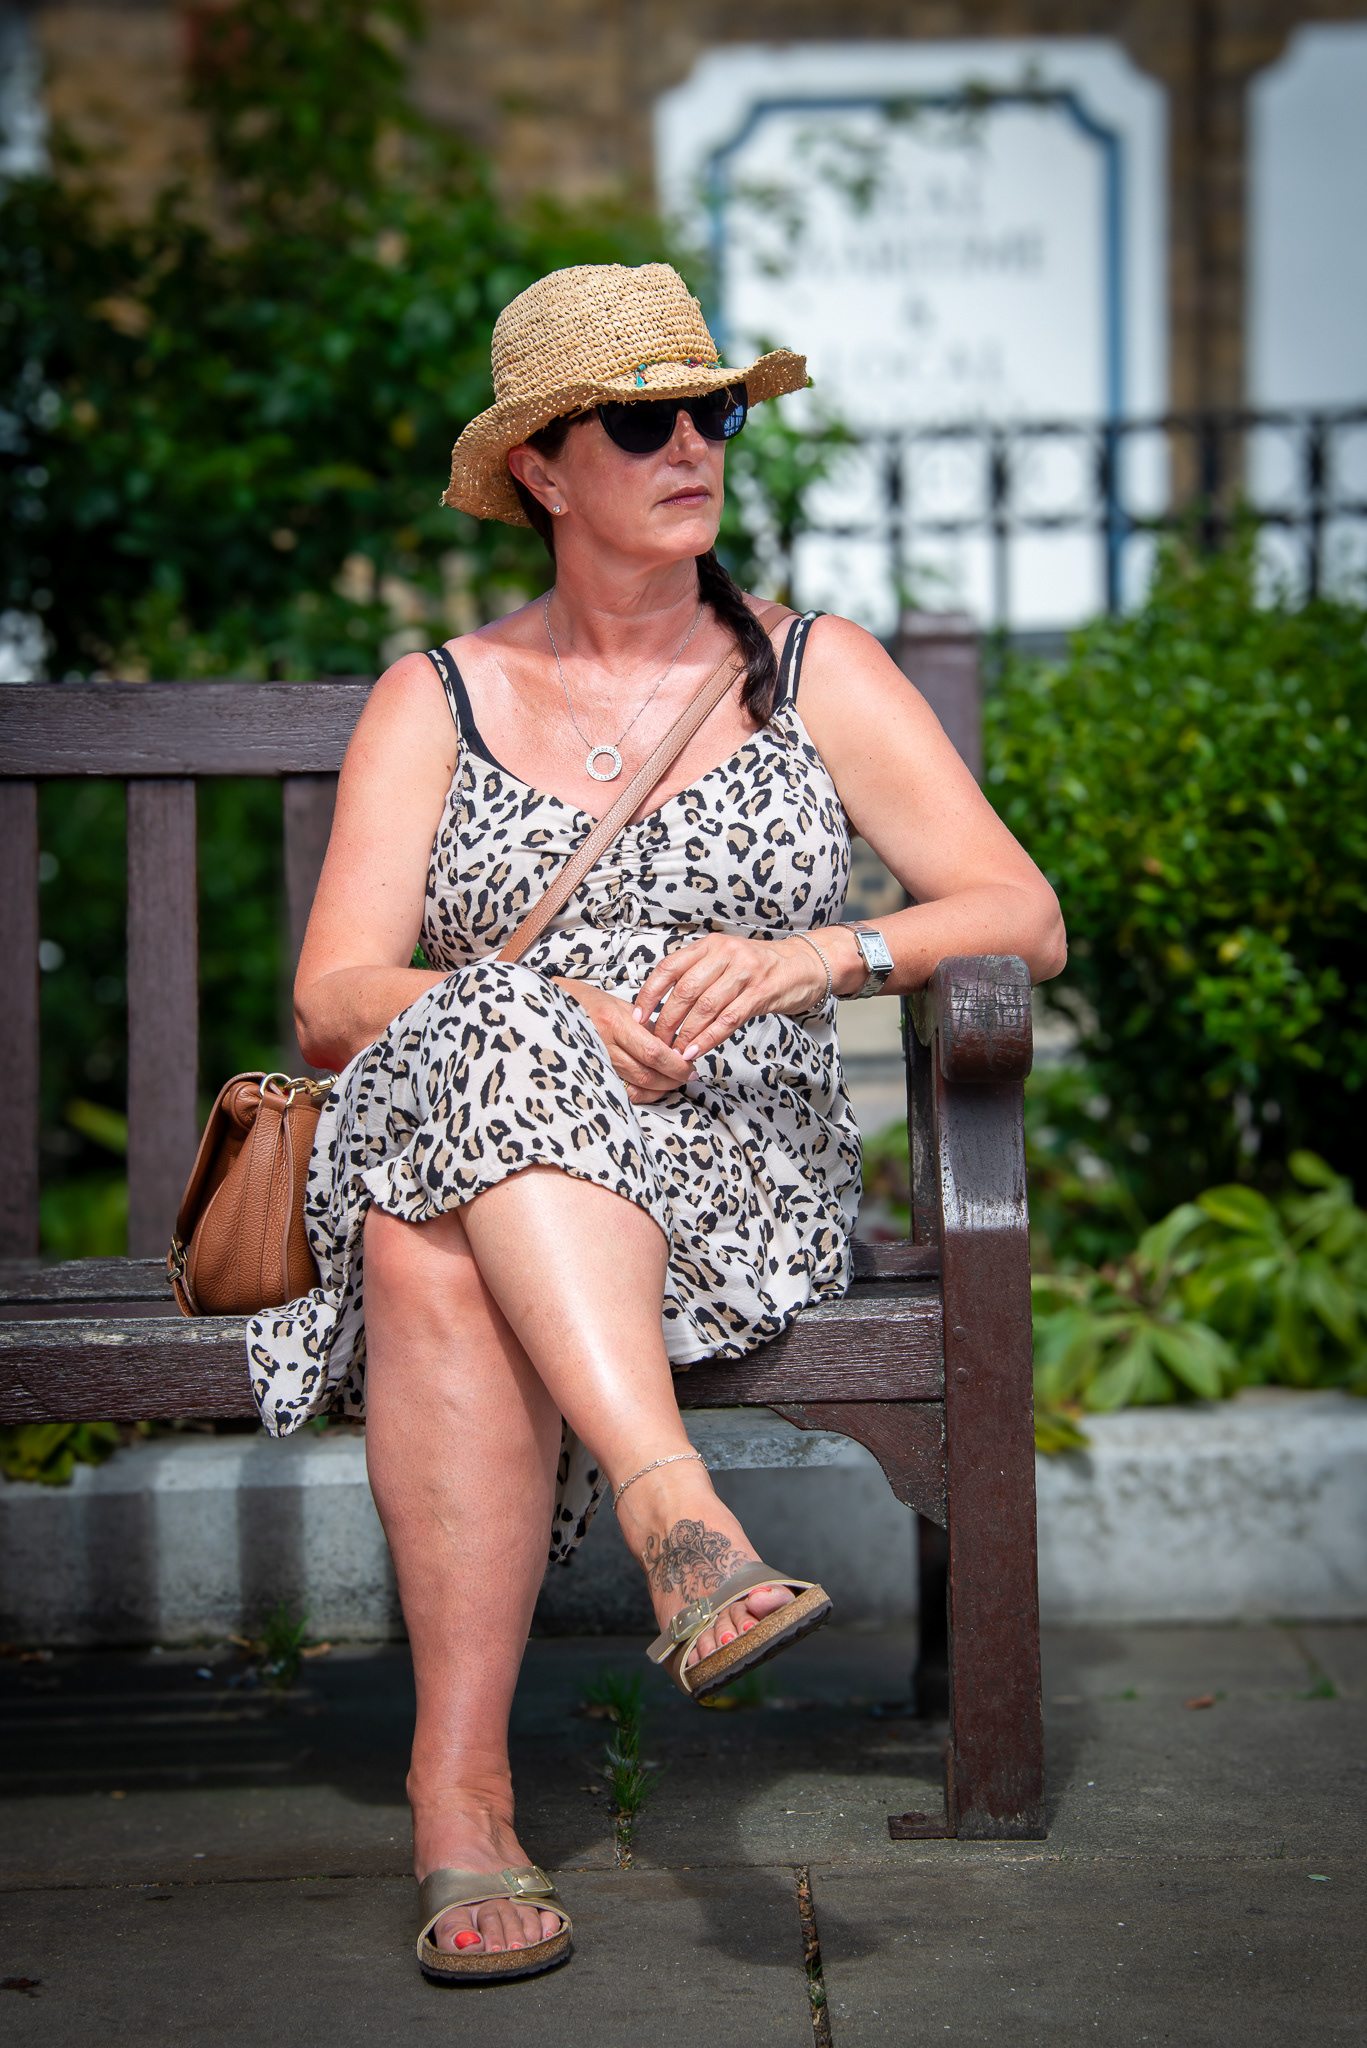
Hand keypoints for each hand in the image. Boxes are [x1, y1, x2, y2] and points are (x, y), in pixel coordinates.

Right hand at [555, 980, 697, 1104]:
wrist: (547, 1007)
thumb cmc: (584, 1001)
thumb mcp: (618, 1004)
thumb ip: (645, 1025)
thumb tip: (672, 1044)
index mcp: (615, 1022)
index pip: (654, 1051)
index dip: (676, 1065)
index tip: (690, 1068)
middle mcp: (604, 1044)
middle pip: (647, 1074)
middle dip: (672, 1079)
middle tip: (686, 1077)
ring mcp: (595, 1062)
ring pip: (635, 1086)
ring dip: (659, 1089)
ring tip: (672, 1082)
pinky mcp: (590, 1073)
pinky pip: (620, 1090)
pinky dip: (640, 1094)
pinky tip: (651, 1089)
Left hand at [631, 932, 834, 1065]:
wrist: (804, 965)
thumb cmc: (760, 967)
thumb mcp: (725, 959)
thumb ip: (697, 973)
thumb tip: (661, 1002)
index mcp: (709, 945)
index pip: (668, 968)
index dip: (649, 994)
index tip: (638, 1017)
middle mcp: (725, 954)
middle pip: (684, 991)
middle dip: (666, 1021)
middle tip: (657, 1042)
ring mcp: (744, 972)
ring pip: (704, 1007)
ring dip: (686, 1034)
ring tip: (675, 1052)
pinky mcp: (761, 993)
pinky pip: (728, 1020)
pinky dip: (708, 1038)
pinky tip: (697, 1051)